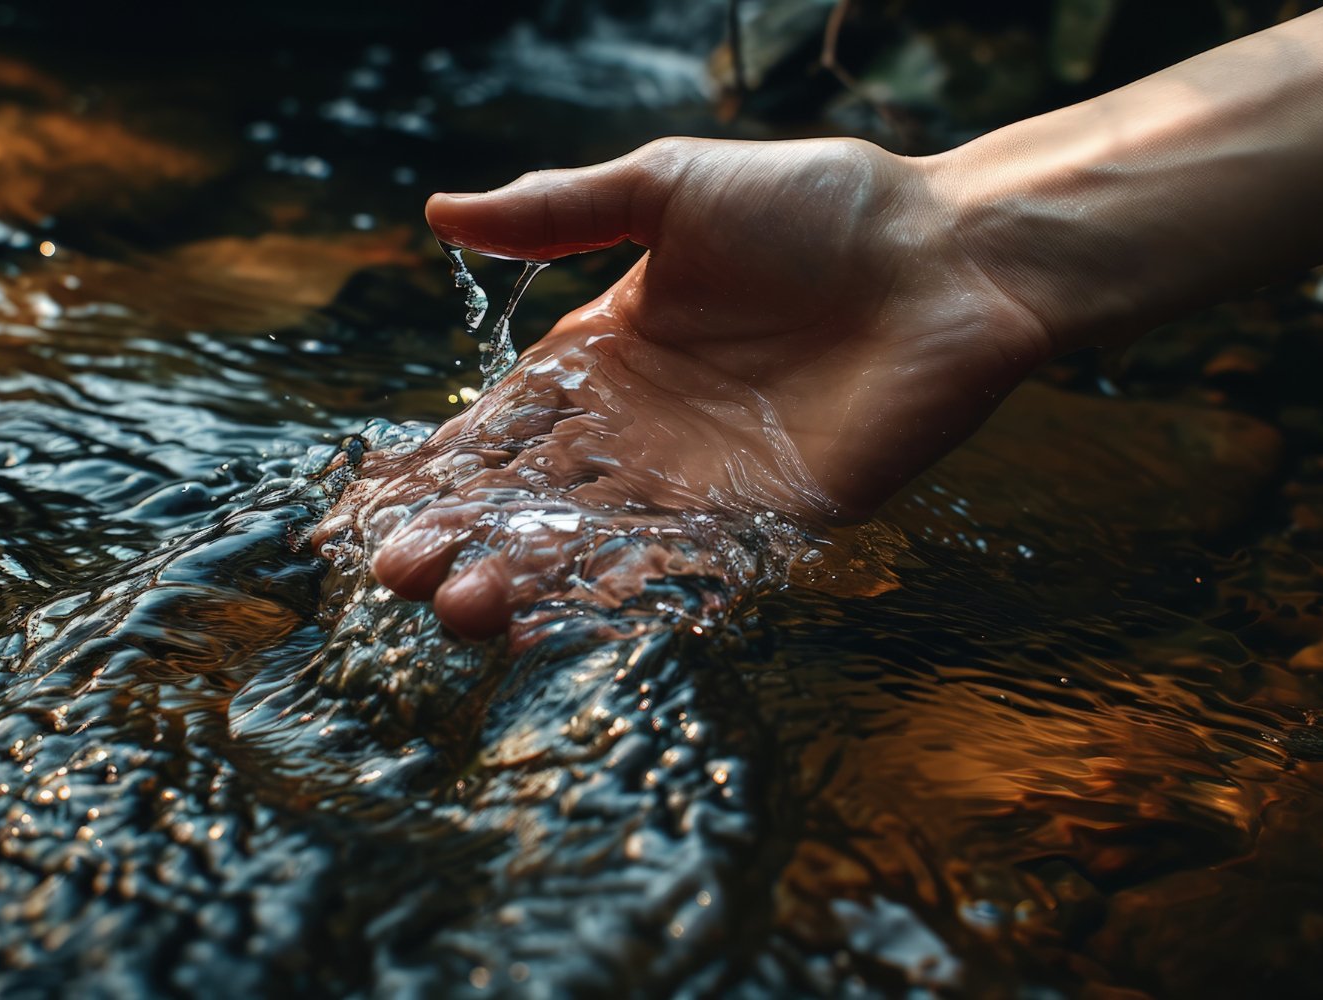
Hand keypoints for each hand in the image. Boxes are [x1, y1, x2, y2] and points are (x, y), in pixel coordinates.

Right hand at [316, 137, 1052, 638]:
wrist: (952, 255)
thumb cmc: (820, 206)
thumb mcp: (671, 188)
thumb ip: (559, 215)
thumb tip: (434, 214)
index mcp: (611, 354)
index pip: (505, 425)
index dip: (439, 466)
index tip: (370, 509)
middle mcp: (645, 428)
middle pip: (535, 500)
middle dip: (467, 540)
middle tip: (401, 579)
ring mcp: (705, 481)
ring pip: (594, 547)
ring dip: (528, 584)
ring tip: (461, 613)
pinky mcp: (772, 521)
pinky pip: (685, 570)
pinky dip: (623, 599)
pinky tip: (561, 626)